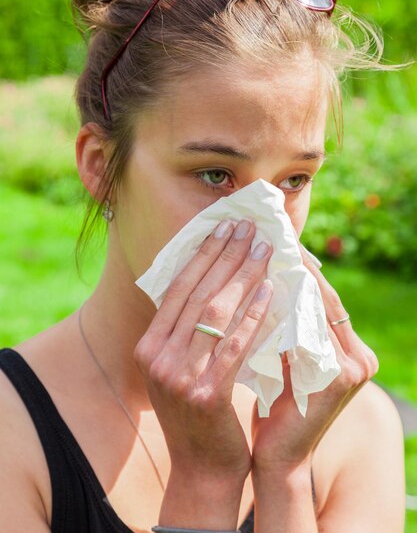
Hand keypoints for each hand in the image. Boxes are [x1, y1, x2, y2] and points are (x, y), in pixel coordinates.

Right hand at [134, 219, 273, 479]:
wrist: (203, 467)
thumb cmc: (200, 412)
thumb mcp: (181, 366)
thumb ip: (187, 329)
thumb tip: (213, 275)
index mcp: (147, 346)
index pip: (177, 287)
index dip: (203, 253)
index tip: (225, 226)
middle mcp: (155, 357)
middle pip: (196, 292)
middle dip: (226, 254)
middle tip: (249, 227)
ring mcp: (176, 376)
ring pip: (215, 311)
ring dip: (242, 275)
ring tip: (264, 249)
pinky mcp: (205, 393)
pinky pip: (233, 343)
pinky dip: (253, 314)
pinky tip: (269, 290)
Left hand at [251, 246, 378, 473]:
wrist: (277, 458)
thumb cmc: (274, 406)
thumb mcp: (285, 359)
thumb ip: (287, 325)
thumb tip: (264, 279)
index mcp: (349, 350)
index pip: (323, 295)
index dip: (300, 265)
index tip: (275, 238)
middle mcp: (359, 356)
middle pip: (324, 295)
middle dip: (295, 263)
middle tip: (266, 234)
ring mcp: (353, 367)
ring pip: (316, 307)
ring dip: (288, 277)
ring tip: (260, 250)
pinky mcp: (339, 377)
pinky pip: (307, 330)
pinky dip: (284, 307)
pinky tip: (260, 286)